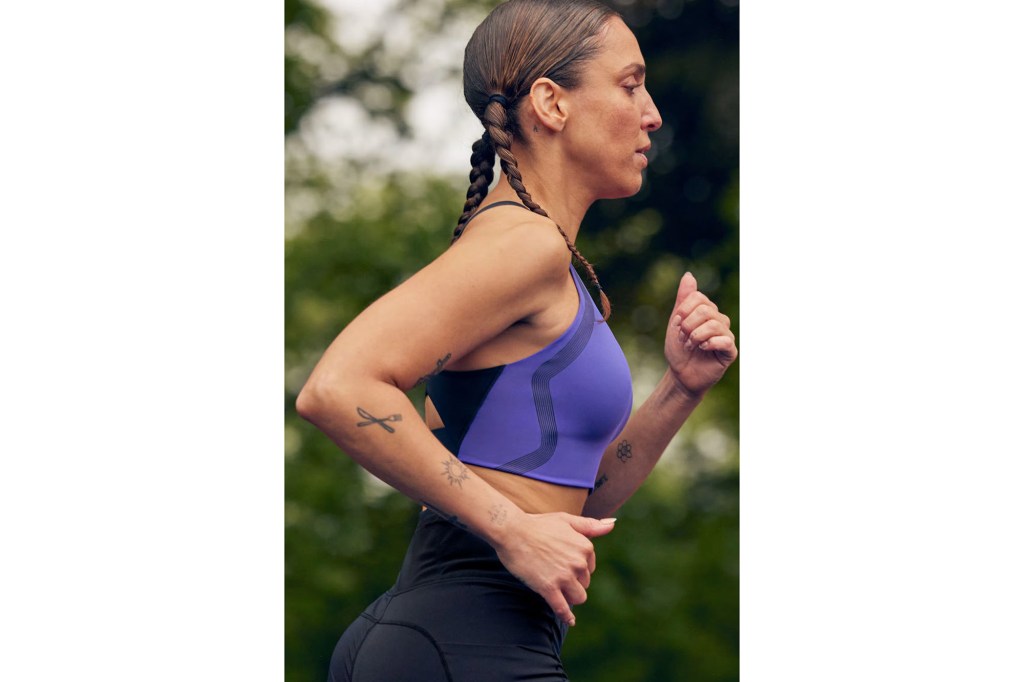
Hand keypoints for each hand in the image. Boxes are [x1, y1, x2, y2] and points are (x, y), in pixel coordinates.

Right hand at [492, 512, 615, 625]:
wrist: (512, 531)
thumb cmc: (538, 524)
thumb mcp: (566, 520)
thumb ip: (590, 525)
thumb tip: (612, 524)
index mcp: (585, 547)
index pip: (590, 568)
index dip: (578, 569)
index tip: (563, 564)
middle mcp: (578, 563)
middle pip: (584, 583)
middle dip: (573, 581)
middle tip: (554, 573)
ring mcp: (564, 576)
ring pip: (578, 597)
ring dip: (570, 597)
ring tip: (558, 591)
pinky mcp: (549, 588)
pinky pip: (562, 608)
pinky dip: (566, 616)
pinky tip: (570, 621)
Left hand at [665, 272, 736, 397]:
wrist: (680, 375)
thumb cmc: (679, 349)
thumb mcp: (676, 322)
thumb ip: (683, 299)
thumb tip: (689, 275)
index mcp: (707, 311)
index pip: (698, 298)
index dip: (684, 310)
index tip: (676, 325)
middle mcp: (719, 320)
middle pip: (705, 310)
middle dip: (688, 325)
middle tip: (683, 338)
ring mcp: (726, 335)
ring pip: (714, 324)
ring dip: (695, 336)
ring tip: (690, 346)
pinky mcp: (730, 351)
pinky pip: (725, 340)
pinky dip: (709, 343)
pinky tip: (702, 349)